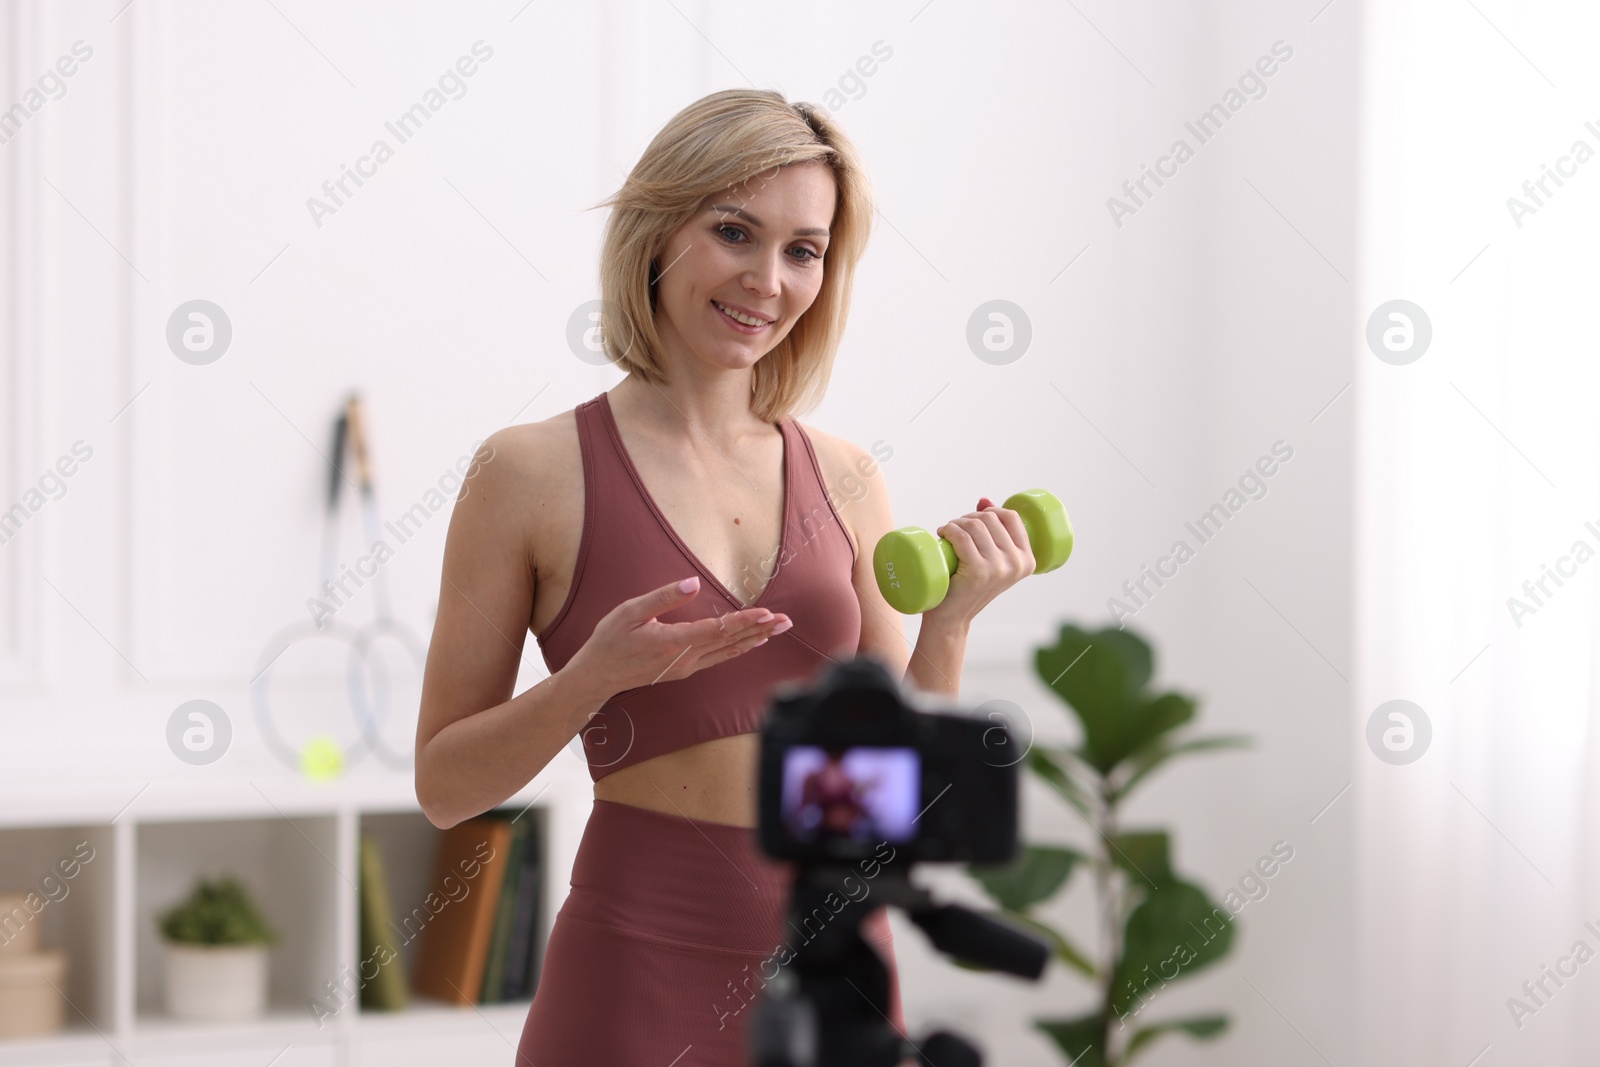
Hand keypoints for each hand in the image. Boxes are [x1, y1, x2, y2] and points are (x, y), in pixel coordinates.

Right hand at [567, 576, 790, 695]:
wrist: (598, 676)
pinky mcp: (685, 670)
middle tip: (786, 620)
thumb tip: (694, 583)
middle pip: (730, 643)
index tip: (765, 613)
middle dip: (760, 630)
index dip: (743, 621)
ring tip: (778, 629)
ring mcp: (686, 667)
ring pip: (728, 653)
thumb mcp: (630, 612)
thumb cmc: (610, 640)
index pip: (717, 630)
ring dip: (755, 640)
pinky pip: (719, 658)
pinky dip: (739, 648)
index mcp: (673, 643)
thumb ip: (663, 597)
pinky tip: (752, 642)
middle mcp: (685, 659)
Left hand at [921, 496, 1035, 628]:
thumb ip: (993, 531)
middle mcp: (1017, 564)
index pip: (1011, 517)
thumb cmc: (968, 586)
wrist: (952, 618)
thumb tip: (984, 500)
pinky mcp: (979, 572)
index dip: (990, 510)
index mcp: (1027, 561)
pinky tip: (942, 534)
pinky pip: (962, 537)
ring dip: (956, 523)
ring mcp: (999, 569)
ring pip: (975, 526)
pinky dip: (949, 529)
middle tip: (955, 531)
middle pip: (990, 519)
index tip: (974, 520)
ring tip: (947, 534)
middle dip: (968, 518)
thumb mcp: (989, 559)